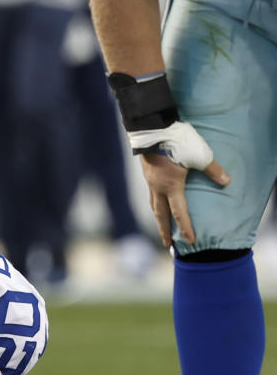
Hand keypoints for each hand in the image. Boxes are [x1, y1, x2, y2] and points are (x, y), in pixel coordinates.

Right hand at [129, 121, 229, 246]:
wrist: (152, 130)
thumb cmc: (177, 143)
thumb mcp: (199, 156)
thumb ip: (212, 170)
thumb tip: (226, 182)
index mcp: (171, 187)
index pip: (179, 213)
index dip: (186, 229)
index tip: (190, 242)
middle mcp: (158, 188)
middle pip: (161, 215)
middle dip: (164, 231)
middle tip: (167, 244)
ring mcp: (150, 181)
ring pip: (153, 205)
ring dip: (158, 218)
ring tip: (161, 226)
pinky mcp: (147, 174)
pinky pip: (151, 194)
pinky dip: (155, 203)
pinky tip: (158, 201)